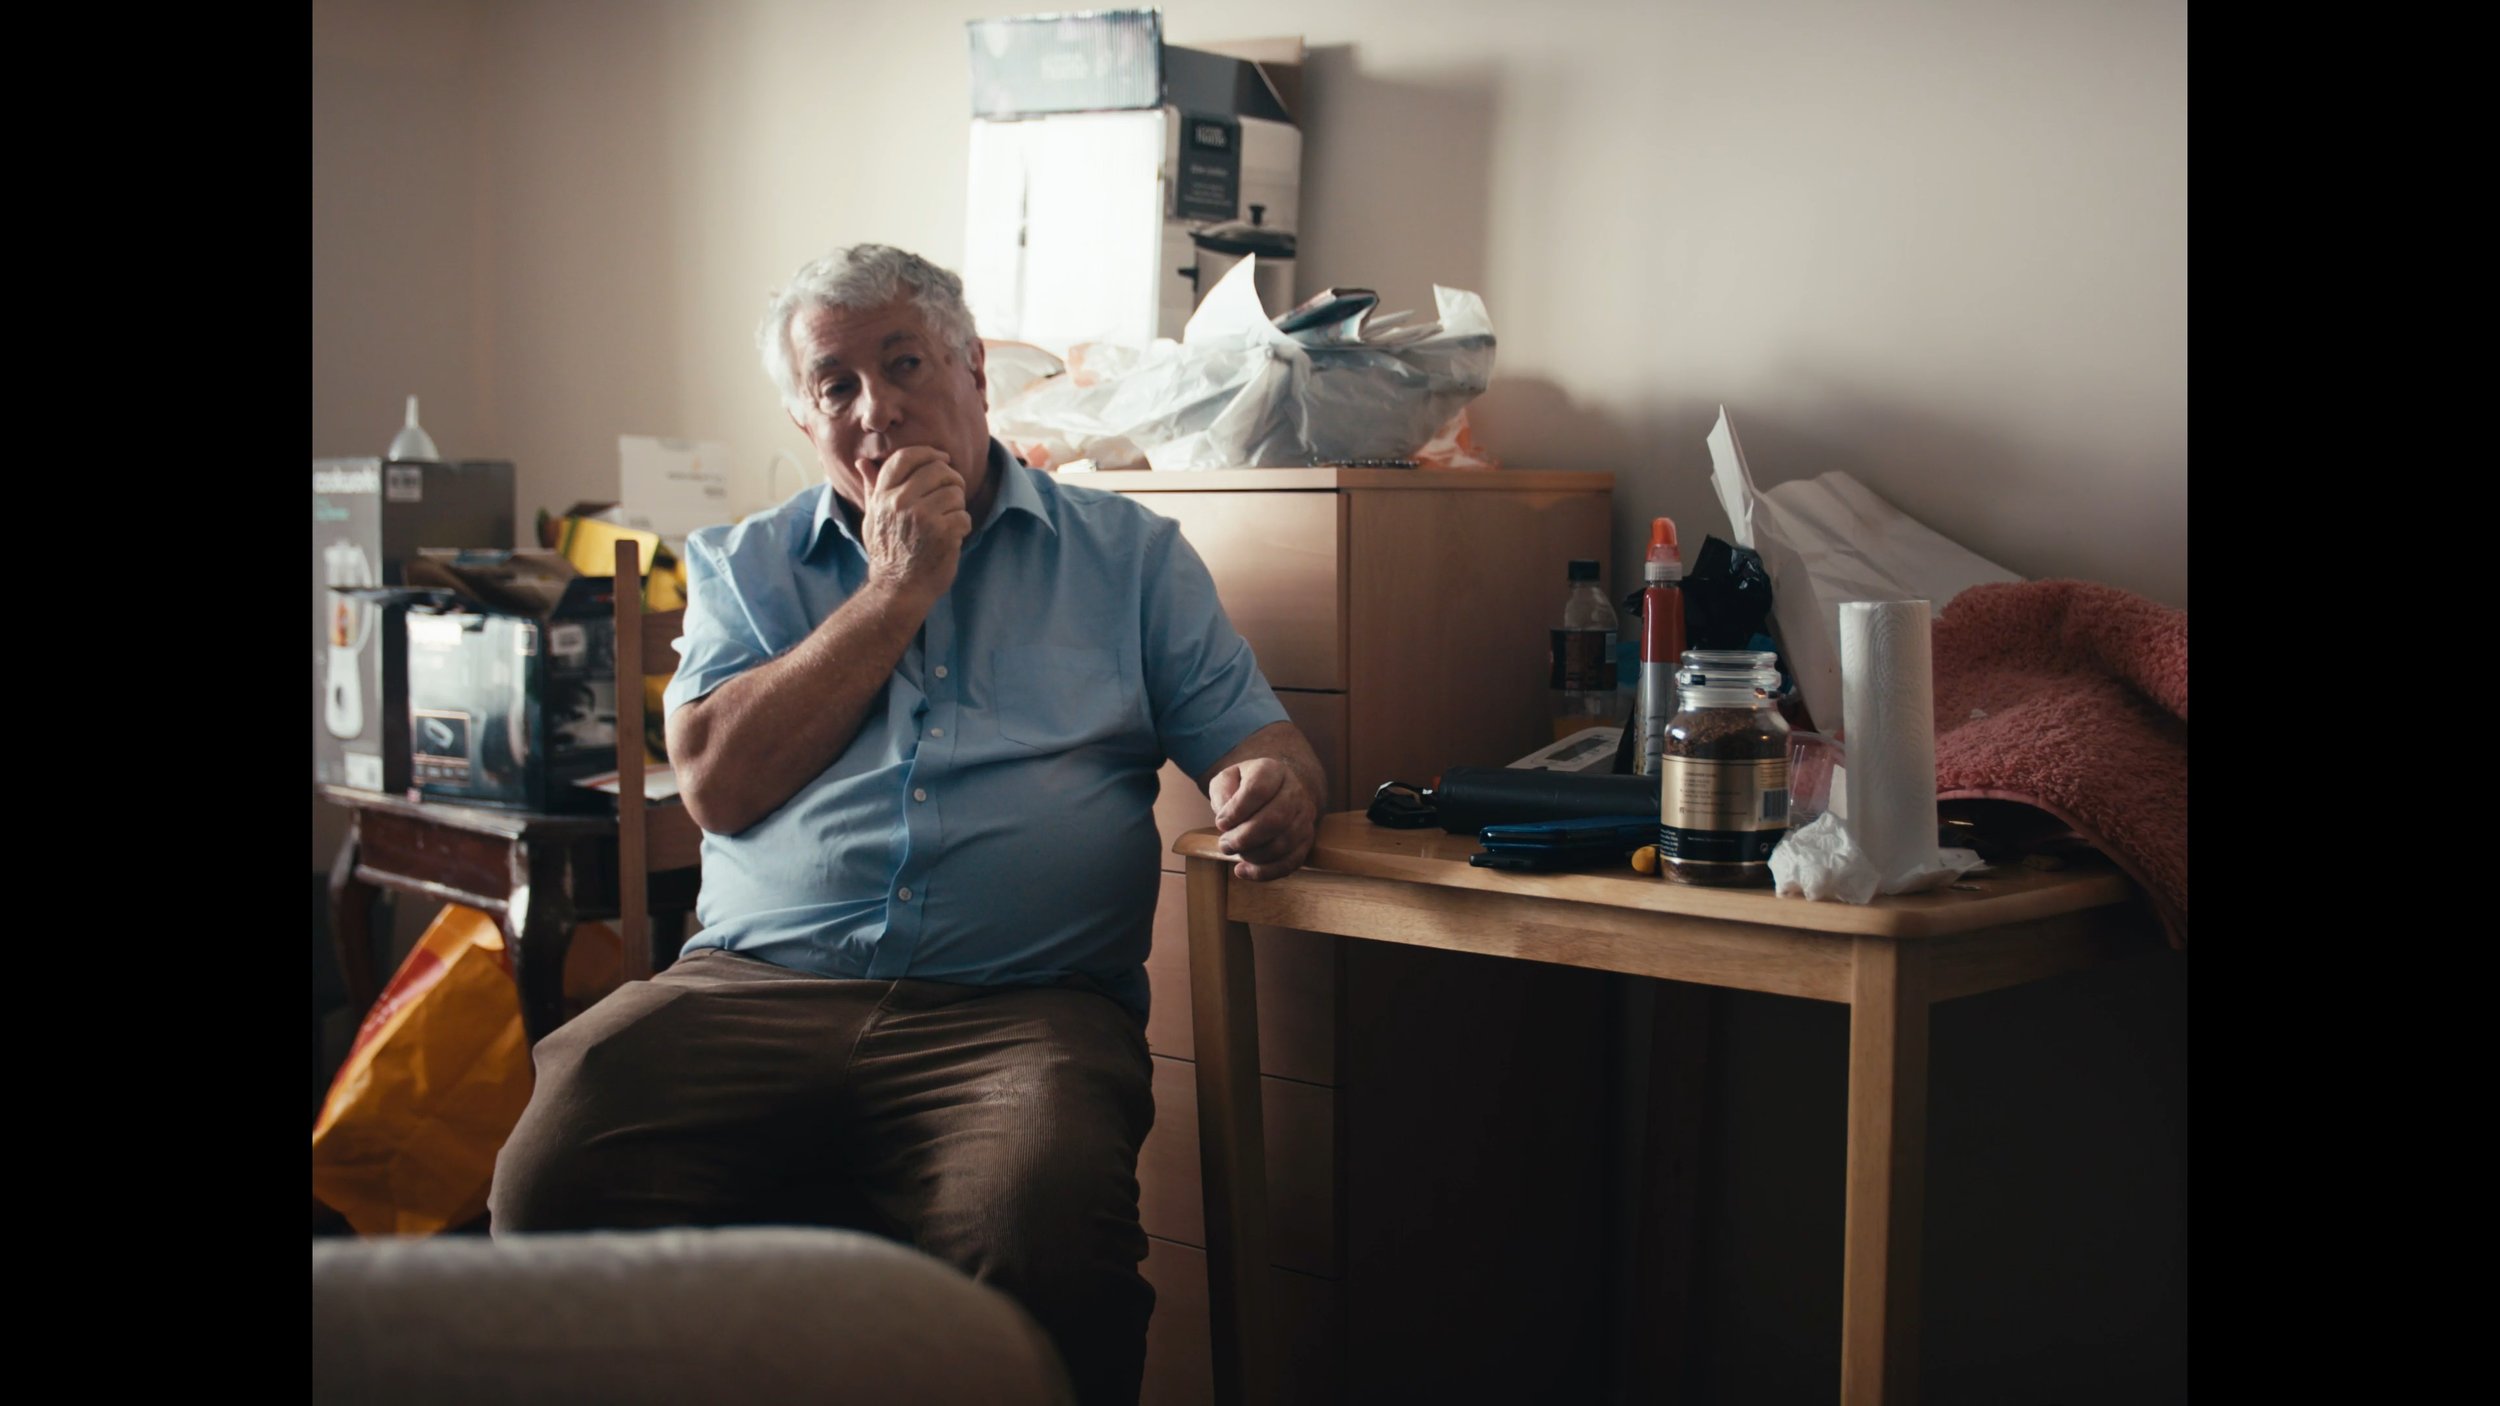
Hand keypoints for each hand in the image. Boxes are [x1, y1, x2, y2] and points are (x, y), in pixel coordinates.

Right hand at [860, 447, 972, 600]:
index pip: (906, 457)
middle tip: (952, 493)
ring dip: (957, 506)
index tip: (943, 459)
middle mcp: (900, 502)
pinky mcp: (942, 533)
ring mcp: (921, 517)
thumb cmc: (887, 554)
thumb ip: (872, 488)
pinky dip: (963, 526)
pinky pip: (964, 515)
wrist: (898, 590)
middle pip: (938, 469)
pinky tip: (952, 537)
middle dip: (951, 479)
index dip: (929, 452)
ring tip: (947, 520)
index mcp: (883, 496)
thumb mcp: (873, 519)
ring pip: (955, 492)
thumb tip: (861, 462)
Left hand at [1208, 755, 1318, 881]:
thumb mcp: (1227, 779)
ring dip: (1252, 855)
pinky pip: (1291, 862)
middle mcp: (1295, 792)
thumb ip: (1222, 792)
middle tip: (1224, 844)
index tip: (1220, 822)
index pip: (1259, 790)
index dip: (1237, 811)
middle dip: (1244, 838)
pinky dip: (1265, 872)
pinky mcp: (1306, 839)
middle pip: (1275, 819)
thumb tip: (1226, 819)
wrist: (1275, 790)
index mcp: (1273, 771)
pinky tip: (1242, 871)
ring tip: (1232, 852)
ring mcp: (1304, 816)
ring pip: (1283, 843)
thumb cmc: (1245, 786)